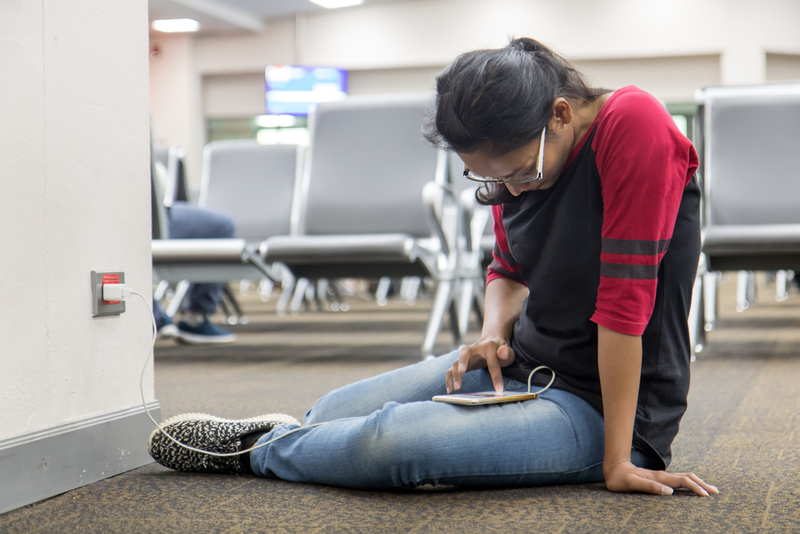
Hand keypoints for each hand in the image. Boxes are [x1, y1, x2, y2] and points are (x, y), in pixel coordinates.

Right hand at [446, 338, 514, 393]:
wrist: (491, 343)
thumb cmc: (501, 351)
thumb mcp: (508, 351)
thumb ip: (507, 353)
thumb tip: (502, 353)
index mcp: (488, 347)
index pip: (492, 362)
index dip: (496, 376)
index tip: (499, 390)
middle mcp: (473, 349)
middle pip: (464, 353)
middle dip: (462, 362)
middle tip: (461, 372)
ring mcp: (465, 356)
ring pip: (455, 363)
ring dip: (454, 375)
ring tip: (457, 388)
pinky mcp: (459, 364)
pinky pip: (450, 371)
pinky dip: (449, 379)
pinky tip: (450, 391)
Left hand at [604, 461, 718, 496]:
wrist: (614, 469)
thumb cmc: (621, 479)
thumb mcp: (633, 484)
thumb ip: (650, 487)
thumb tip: (669, 492)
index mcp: (659, 477)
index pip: (682, 481)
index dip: (695, 488)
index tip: (705, 496)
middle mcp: (663, 475)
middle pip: (688, 477)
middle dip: (702, 484)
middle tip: (716, 492)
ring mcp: (662, 476)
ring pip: (684, 478)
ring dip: (698, 483)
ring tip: (709, 490)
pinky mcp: (660, 479)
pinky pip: (679, 481)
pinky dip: (690, 484)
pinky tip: (692, 488)